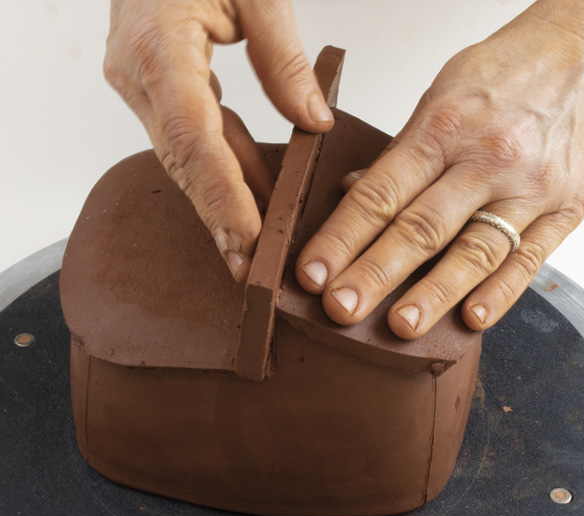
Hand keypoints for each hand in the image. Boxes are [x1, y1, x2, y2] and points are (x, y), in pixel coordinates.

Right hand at [104, 0, 333, 281]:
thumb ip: (284, 59)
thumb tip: (314, 123)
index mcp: (159, 47)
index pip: (195, 141)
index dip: (222, 198)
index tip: (248, 243)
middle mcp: (140, 75)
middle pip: (185, 163)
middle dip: (219, 219)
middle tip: (250, 270)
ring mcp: (141, 84)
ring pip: (188, 159)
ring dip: (224, 201)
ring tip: (258, 245)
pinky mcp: (154, 87)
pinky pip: (193, 139)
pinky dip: (226, 169)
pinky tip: (255, 195)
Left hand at [296, 0, 583, 338]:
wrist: (581, 53)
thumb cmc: (500, 75)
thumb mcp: (438, 97)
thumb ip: (398, 154)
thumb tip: (350, 193)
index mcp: (443, 127)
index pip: (380, 194)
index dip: (341, 237)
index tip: (312, 273)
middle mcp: (487, 159)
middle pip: (421, 227)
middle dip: (376, 274)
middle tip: (340, 308)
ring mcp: (530, 187)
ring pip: (474, 251)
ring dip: (434, 293)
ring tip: (401, 325)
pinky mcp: (566, 208)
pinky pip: (530, 258)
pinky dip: (501, 293)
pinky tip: (471, 317)